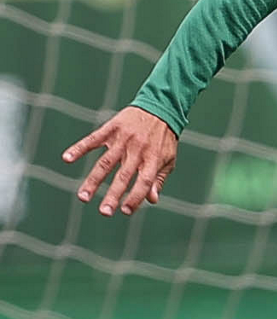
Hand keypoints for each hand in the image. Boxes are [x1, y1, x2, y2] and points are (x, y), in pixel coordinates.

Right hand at [63, 106, 177, 216]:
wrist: (160, 106)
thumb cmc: (164, 138)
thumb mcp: (168, 159)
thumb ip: (158, 180)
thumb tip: (152, 201)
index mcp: (153, 159)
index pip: (144, 182)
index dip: (135, 197)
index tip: (125, 211)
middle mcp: (138, 150)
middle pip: (123, 176)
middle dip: (113, 195)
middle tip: (104, 212)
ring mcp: (123, 139)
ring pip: (105, 163)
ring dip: (93, 181)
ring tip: (83, 197)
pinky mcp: (112, 128)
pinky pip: (93, 139)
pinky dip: (79, 148)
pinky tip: (66, 158)